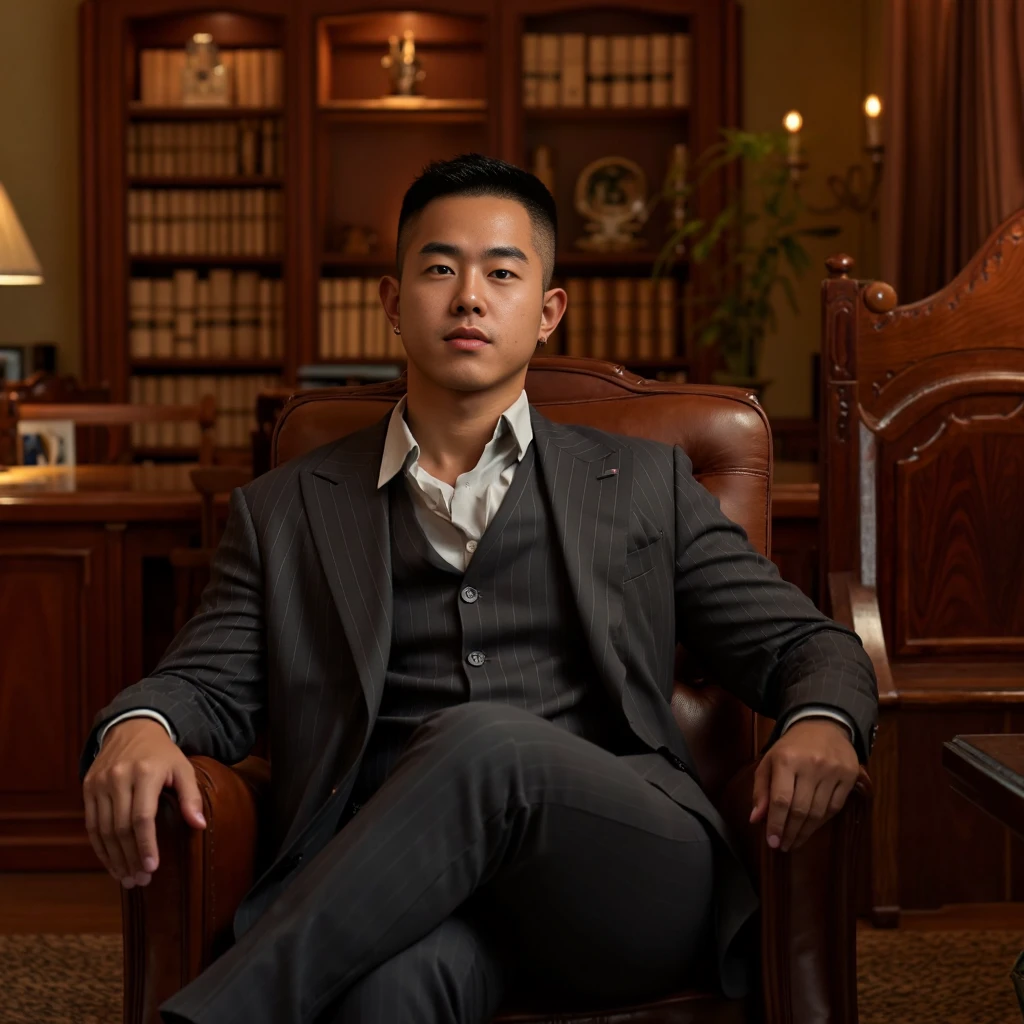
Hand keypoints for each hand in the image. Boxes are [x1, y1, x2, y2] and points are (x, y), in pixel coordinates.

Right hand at [82, 718, 205, 887]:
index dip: (146, 845)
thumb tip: (200, 825)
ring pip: (103, 830)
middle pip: (121, 827)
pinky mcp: (88, 787)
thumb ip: (191, 797)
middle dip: (130, 858)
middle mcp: (119, 777)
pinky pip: (92, 824)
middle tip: (139, 881)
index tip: (151, 868)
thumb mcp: (183, 768)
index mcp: (146, 773)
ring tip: (126, 878)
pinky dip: (100, 847)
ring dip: (114, 858)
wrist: (132, 727)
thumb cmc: (163, 754)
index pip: (142, 817)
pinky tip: (111, 862)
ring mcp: (100, 783)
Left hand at [749, 718, 858, 851]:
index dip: (776, 824)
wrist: (822, 724)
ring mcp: (833, 771)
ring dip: (806, 832)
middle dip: (791, 833)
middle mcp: (811, 765)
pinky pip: (835, 807)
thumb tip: (756, 820)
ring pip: (819, 812)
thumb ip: (761, 790)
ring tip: (795, 842)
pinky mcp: (850, 776)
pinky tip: (812, 827)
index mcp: (786, 759)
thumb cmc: (790, 747)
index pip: (781, 800)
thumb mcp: (769, 761)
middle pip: (801, 809)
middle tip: (784, 846)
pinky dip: (822, 822)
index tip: (772, 842)